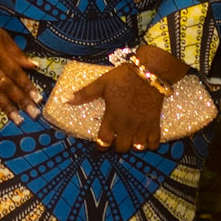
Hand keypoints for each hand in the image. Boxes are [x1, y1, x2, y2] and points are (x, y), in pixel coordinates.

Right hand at [0, 19, 41, 122]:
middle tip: (34, 114)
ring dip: (8, 109)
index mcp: (1, 57)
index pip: (17, 75)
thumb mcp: (3, 37)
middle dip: (22, 101)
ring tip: (18, 120)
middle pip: (9, 88)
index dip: (28, 87)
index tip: (38, 98)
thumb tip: (34, 65)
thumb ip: (17, 53)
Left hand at [68, 46, 186, 151]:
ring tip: (129, 139)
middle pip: (121, 148)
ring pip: (137, 147)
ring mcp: (142, 126)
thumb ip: (85, 94)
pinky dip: (150, 144)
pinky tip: (145, 138)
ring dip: (132, 146)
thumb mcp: (102, 83)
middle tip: (115, 141)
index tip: (99, 145)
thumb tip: (65, 100)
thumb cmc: (123, 78)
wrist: (149, 72)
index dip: (100, 146)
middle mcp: (127, 125)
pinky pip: (154, 143)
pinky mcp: (155, 123)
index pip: (104, 141)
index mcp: (112, 117)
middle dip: (117, 147)